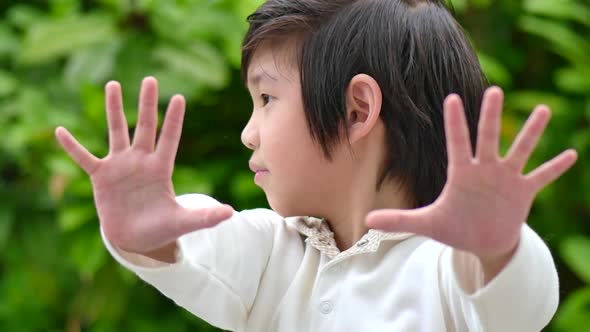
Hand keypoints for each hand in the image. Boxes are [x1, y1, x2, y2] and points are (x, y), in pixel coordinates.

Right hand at [55, 77, 233, 254]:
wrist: (135, 238)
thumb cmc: (161, 228)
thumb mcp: (183, 222)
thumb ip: (205, 217)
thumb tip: (231, 214)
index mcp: (161, 168)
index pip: (169, 139)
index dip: (173, 120)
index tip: (179, 98)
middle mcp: (141, 161)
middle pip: (144, 127)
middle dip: (147, 104)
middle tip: (150, 79)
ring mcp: (120, 166)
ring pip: (117, 132)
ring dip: (114, 109)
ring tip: (113, 84)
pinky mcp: (101, 177)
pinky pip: (84, 158)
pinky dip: (73, 147)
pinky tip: (60, 131)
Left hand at [367, 87, 576, 273]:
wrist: (482, 240)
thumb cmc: (454, 227)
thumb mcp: (427, 224)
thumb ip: (399, 220)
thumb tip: (366, 222)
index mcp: (461, 174)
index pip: (456, 143)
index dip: (455, 122)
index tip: (452, 98)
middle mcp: (484, 170)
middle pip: (488, 138)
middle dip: (491, 117)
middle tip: (495, 90)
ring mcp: (506, 179)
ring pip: (520, 151)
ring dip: (531, 133)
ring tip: (544, 110)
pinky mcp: (523, 192)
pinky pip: (542, 176)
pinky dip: (555, 167)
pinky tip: (571, 154)